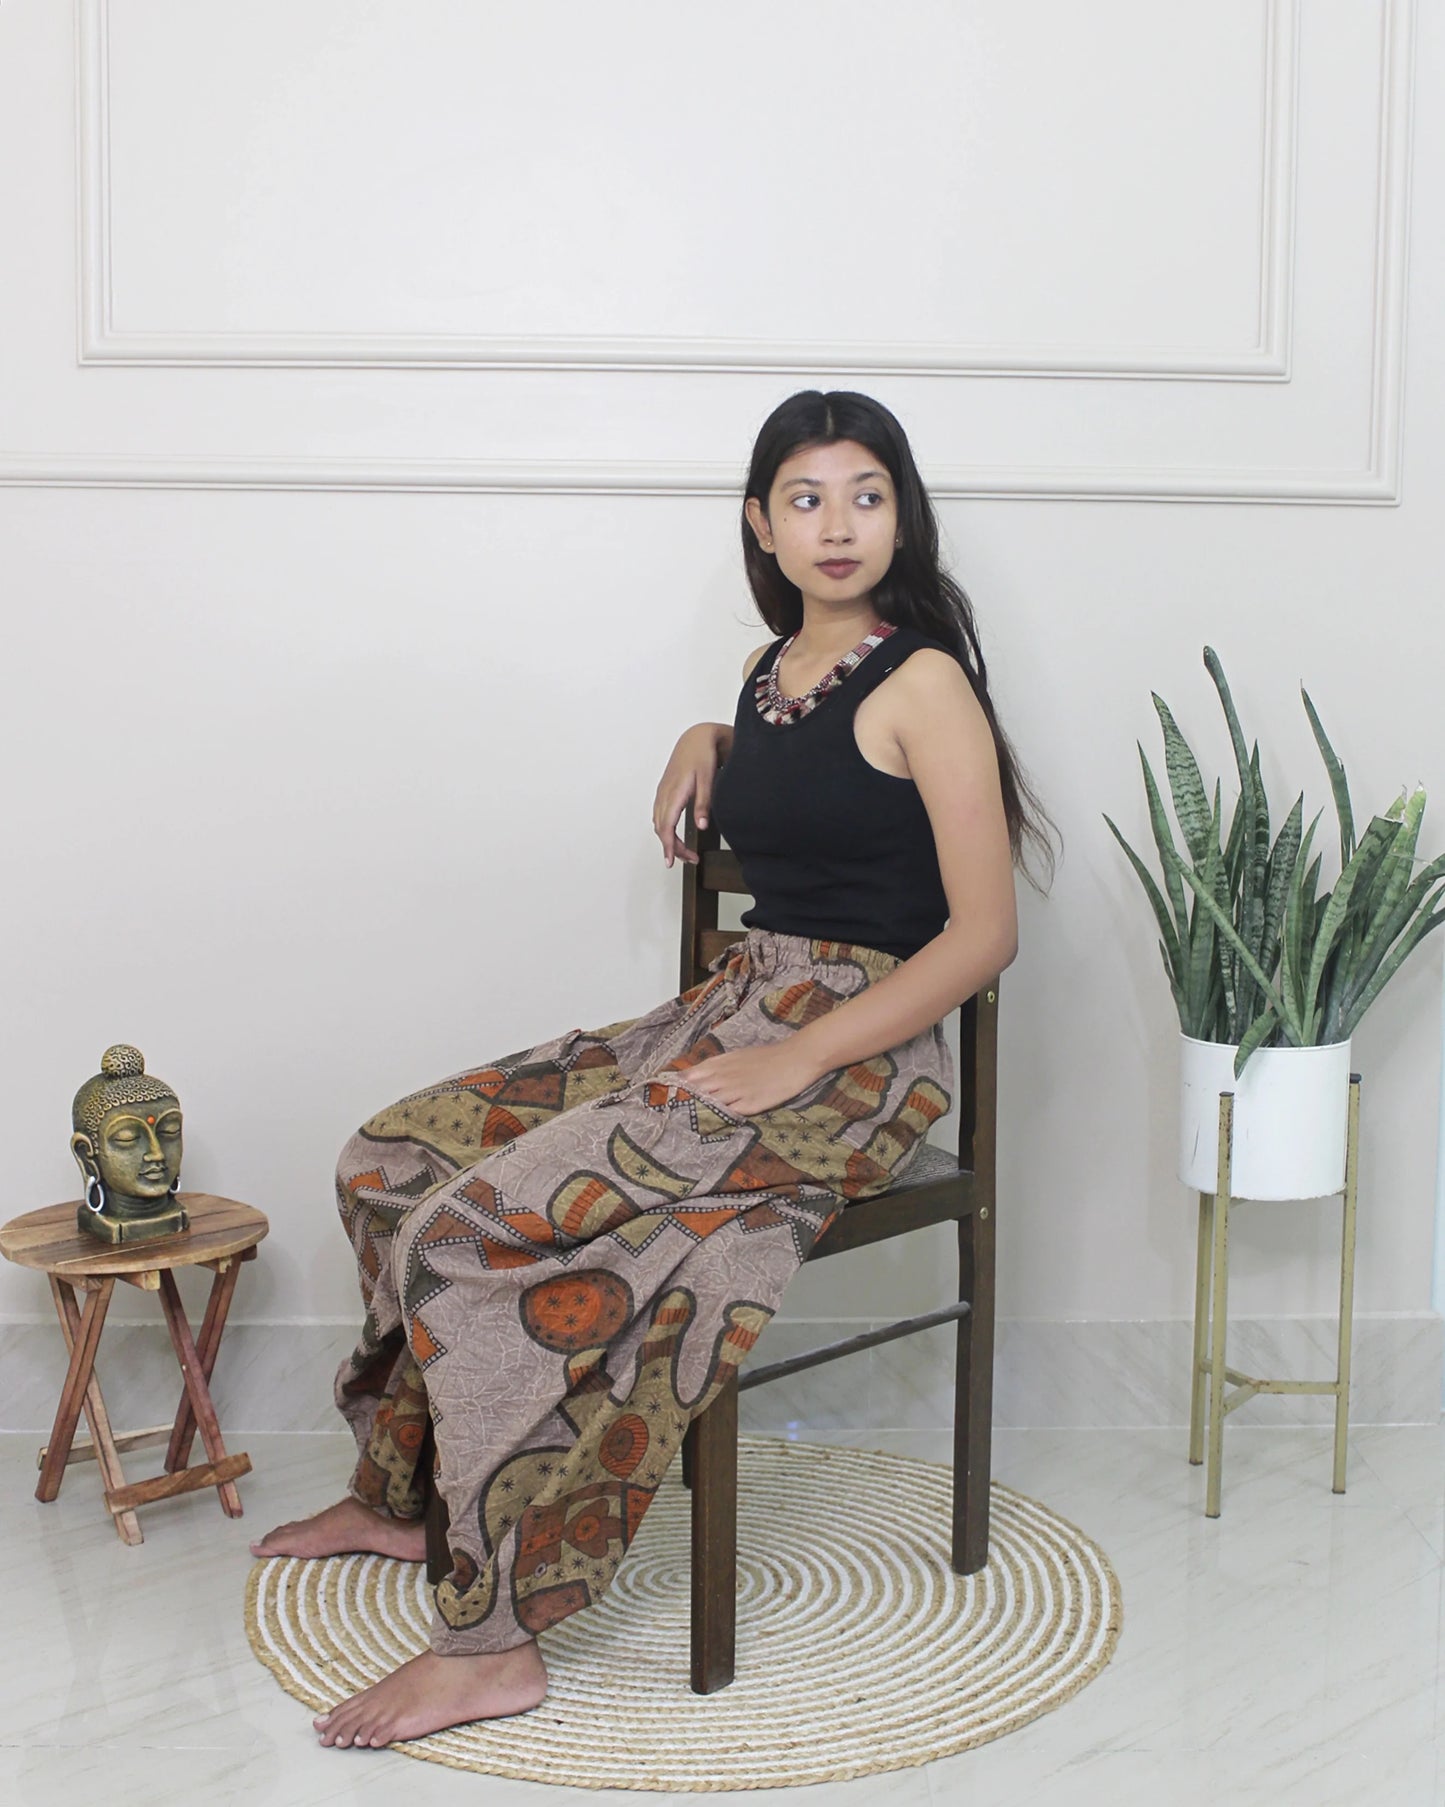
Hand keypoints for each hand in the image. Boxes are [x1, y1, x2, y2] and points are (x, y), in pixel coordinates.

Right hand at [652, 724, 725, 867]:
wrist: (695, 737)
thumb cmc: (702, 755)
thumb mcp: (708, 779)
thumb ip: (703, 803)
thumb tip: (701, 826)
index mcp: (674, 792)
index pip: (666, 826)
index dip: (668, 846)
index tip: (670, 861)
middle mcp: (664, 794)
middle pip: (661, 828)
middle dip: (673, 848)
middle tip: (690, 860)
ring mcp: (662, 792)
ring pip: (659, 823)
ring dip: (669, 839)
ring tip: (686, 852)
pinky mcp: (665, 791)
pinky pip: (659, 815)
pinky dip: (665, 828)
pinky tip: (675, 834)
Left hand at [681, 1042, 821, 1116]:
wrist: (793, 1059)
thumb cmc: (766, 1057)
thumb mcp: (737, 1056)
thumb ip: (716, 1066)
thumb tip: (693, 1077)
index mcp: (720, 1063)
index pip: (690, 1076)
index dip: (676, 1086)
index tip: (663, 1095)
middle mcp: (724, 1077)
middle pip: (694, 1091)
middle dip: (681, 1101)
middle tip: (667, 1113)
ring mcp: (736, 1091)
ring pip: (708, 1103)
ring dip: (696, 1112)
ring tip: (682, 1122)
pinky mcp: (749, 1104)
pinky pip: (728, 1114)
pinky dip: (717, 1119)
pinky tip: (708, 1126)